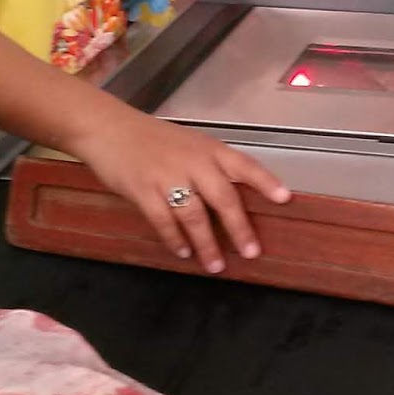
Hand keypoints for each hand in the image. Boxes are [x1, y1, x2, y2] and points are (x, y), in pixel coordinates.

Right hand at [71, 108, 289, 273]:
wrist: (109, 129)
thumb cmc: (154, 140)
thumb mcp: (190, 145)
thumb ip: (210, 169)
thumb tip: (233, 203)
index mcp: (209, 149)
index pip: (244, 165)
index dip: (265, 182)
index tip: (285, 199)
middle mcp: (193, 162)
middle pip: (223, 197)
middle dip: (239, 228)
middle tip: (251, 252)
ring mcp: (167, 176)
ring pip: (194, 215)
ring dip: (207, 244)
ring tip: (216, 265)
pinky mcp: (143, 190)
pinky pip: (164, 220)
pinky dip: (175, 239)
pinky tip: (184, 252)